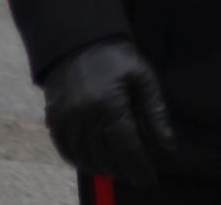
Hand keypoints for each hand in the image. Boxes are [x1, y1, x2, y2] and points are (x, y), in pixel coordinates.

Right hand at [40, 39, 174, 182]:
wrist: (78, 39)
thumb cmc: (117, 57)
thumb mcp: (143, 78)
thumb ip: (155, 113)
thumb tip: (168, 147)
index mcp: (109, 104)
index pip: (127, 148)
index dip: (139, 167)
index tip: (150, 180)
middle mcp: (84, 116)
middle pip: (106, 156)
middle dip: (124, 169)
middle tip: (136, 173)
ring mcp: (65, 119)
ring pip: (85, 158)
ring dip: (103, 168)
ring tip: (119, 169)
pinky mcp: (52, 119)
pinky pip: (65, 150)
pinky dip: (80, 161)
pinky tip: (93, 162)